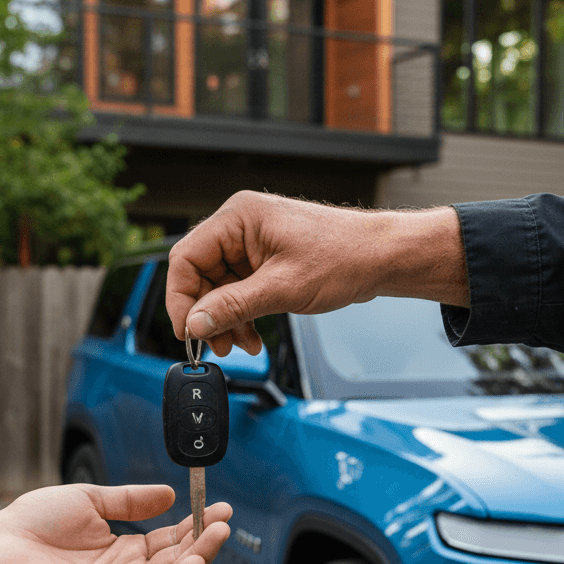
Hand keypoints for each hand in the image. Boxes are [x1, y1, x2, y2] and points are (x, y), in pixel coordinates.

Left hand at [0, 484, 231, 563]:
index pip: (167, 541)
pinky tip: (189, 561)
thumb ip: (129, 500)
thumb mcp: (90, 500)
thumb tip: (170, 495)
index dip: (194, 526)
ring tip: (216, 536)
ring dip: (195, 561)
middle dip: (202, 542)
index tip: (218, 508)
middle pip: (172, 562)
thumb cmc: (31, 523)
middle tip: (224, 520)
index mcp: (119, 550)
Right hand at [166, 190, 466, 356]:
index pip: (186, 258)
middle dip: (208, 315)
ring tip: (241, 345)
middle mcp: (240, 227)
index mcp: (238, 218)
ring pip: (219, 288)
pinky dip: (242, 316)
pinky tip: (253, 336)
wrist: (383, 257)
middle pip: (200, 276)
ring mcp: (253, 244)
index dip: (180, 299)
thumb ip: (233, 306)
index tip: (187, 332)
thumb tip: (195, 324)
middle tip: (217, 345)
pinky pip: (239, 291)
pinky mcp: (266, 261)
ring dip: (226, 320)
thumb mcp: (282, 288)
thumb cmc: (344, 256)